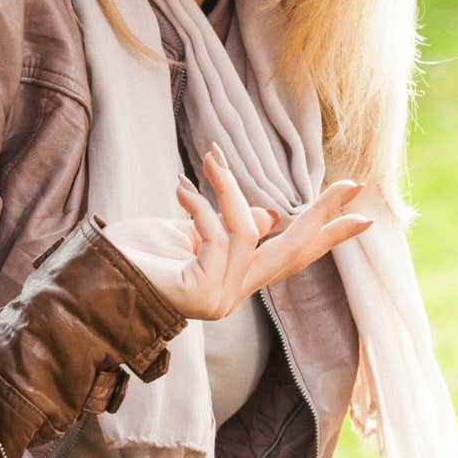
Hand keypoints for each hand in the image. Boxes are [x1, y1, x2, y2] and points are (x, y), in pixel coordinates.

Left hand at [102, 142, 373, 320]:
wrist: (92, 278)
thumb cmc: (134, 255)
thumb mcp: (190, 231)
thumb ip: (231, 225)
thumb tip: (272, 215)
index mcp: (234, 278)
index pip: (291, 257)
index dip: (326, 235)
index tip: (365, 217)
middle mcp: (232, 293)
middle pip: (292, 254)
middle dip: (322, 217)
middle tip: (353, 185)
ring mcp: (218, 298)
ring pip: (247, 233)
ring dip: (228, 189)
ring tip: (210, 158)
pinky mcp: (200, 293)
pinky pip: (214, 237)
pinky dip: (199, 207)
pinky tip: (181, 188)